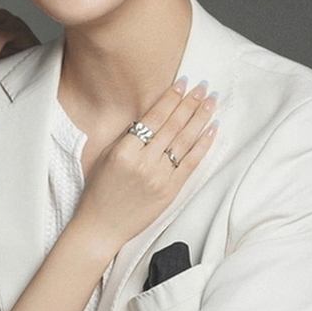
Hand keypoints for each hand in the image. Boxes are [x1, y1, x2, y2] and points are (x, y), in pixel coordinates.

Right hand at [71, 81, 217, 255]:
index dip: (171, 98)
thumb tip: (155, 116)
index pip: (154, 117)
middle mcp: (143, 162)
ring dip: (201, 117)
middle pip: (173, 125)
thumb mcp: (107, 157)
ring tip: (210, 101)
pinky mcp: (170, 191)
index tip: (183, 83)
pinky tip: (212, 129)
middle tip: (203, 86)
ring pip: (185, 140)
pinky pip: (191, 162)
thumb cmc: (100, 192)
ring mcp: (159, 177)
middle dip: (190, 103)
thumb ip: (129, 137)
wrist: (101, 227)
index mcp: (124, 150)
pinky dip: (203, 144)